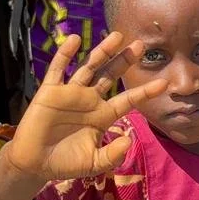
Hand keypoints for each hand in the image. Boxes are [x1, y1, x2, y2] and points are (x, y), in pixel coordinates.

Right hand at [3, 33, 167, 179]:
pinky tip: (75, 40)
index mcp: (103, 115)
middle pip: (111, 74)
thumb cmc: (66, 162)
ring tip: (117, 36)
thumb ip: (112, 155)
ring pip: (89, 67)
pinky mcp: (50, 91)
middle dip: (125, 60)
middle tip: (140, 45)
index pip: (128, 99)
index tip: (164, 84)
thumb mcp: (94, 163)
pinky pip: (58, 69)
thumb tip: (128, 141)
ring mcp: (70, 93)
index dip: (145, 91)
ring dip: (102, 51)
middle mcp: (90, 99)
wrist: (34, 164)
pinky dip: (65, 54)